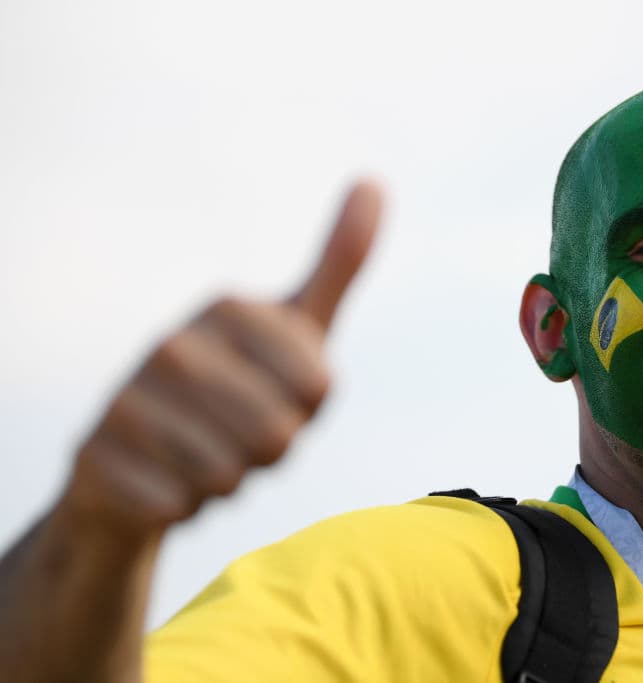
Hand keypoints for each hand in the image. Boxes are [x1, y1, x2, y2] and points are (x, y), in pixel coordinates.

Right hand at [60, 181, 382, 534]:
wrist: (142, 452)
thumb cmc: (240, 385)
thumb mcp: (298, 326)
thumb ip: (340, 261)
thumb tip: (376, 180)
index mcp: (229, 307)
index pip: (318, 388)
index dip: (306, 409)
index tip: (276, 391)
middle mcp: (172, 342)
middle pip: (276, 436)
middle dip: (270, 450)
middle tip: (238, 430)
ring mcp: (125, 395)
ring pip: (227, 476)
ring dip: (226, 481)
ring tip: (199, 451)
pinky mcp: (92, 454)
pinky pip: (177, 506)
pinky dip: (181, 507)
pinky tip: (161, 479)